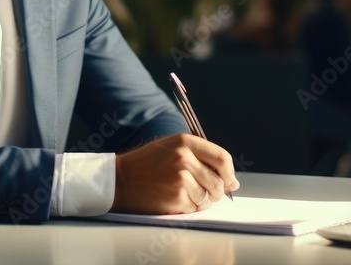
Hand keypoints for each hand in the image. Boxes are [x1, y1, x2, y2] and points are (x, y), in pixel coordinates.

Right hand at [110, 134, 239, 213]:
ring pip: (208, 197)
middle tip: (207, 194)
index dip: (229, 173)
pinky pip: (195, 208)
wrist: (118, 180)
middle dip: (217, 192)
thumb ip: (200, 158)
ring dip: (202, 201)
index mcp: (185, 141)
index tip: (229, 181)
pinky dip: (189, 209)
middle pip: (219, 181)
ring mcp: (180, 178)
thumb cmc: (146, 165)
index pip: (222, 158)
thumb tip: (232, 181)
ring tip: (185, 196)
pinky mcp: (176, 197)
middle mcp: (184, 157)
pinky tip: (175, 201)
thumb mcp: (171, 148)